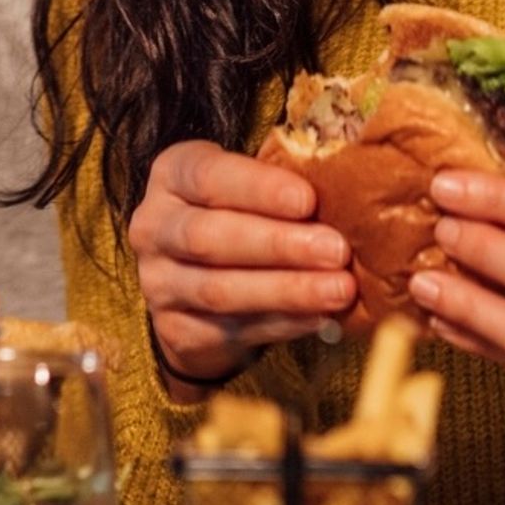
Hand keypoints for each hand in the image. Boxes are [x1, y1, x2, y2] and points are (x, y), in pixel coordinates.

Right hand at [129, 141, 354, 392]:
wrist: (196, 283)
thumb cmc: (238, 216)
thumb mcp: (248, 188)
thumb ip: (283, 188)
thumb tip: (351, 196)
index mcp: (172, 175)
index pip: (208, 176)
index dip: (258, 188)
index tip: (308, 200)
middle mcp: (154, 227)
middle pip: (209, 237)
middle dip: (278, 246)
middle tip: (335, 250)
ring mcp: (159, 282)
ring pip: (220, 290)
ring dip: (286, 291)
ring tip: (339, 289)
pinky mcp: (175, 330)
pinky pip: (232, 329)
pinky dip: (282, 324)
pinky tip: (319, 317)